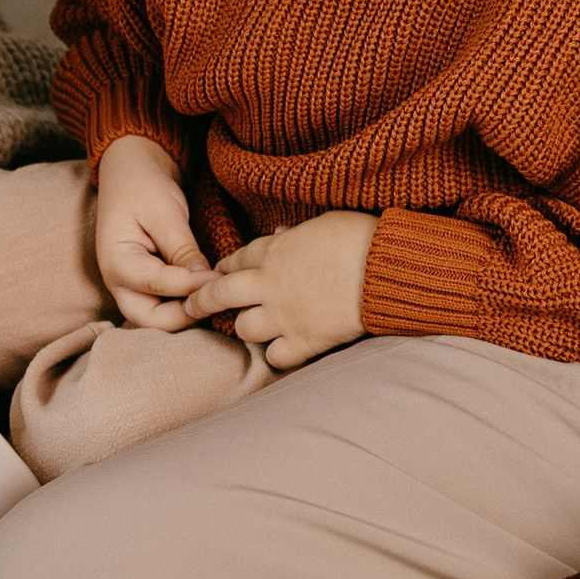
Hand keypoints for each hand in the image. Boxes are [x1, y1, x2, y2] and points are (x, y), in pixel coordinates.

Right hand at [94, 134, 210, 328]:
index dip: (191, 286)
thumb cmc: (143, 186)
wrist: (133, 172)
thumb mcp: (164, 214)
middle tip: (216, 300)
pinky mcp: (149, 285)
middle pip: (151, 320)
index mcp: (116, 262)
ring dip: (188, 313)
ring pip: (160, 319)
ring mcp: (133, 287)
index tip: (220, 279)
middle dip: (185, 316)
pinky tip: (211, 292)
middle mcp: (120, 283)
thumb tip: (205, 282)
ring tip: (218, 297)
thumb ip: (183, 250)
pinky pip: (167, 305)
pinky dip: (188, 303)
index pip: (156, 285)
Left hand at [183, 209, 375, 370]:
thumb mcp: (324, 222)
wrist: (387, 268)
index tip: (218, 273)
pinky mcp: (305, 340)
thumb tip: (283, 234)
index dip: (223, 268)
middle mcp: (271, 283)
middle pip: (220, 294)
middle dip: (202, 301)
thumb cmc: (362, 236)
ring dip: (248, 328)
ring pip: (244, 329)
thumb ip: (297, 233)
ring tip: (256, 327)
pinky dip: (278, 354)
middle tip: (192, 307)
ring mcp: (285, 315)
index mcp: (275, 249)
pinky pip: (275, 357)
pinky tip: (284, 349)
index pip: (234, 260)